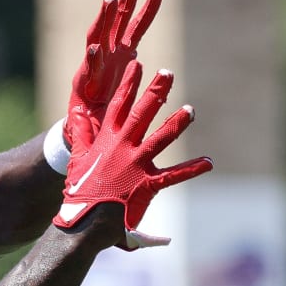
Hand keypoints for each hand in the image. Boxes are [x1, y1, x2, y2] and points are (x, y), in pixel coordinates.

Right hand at [54, 61, 211, 247]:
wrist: (88, 220)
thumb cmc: (81, 190)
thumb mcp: (77, 158)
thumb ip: (81, 134)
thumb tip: (77, 113)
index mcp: (107, 140)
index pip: (119, 105)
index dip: (129, 84)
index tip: (137, 65)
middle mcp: (123, 147)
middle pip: (142, 114)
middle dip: (155, 92)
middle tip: (167, 73)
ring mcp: (137, 164)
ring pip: (161, 138)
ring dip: (177, 123)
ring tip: (191, 110)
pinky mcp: (148, 184)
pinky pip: (174, 175)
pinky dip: (192, 168)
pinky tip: (208, 162)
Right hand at [64, 0, 162, 156]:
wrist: (89, 133)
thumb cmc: (111, 113)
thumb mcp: (135, 95)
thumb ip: (149, 89)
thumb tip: (166, 82)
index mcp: (121, 57)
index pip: (135, 28)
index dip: (146, 11)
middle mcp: (107, 56)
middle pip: (116, 22)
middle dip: (125, 0)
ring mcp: (94, 67)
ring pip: (98, 36)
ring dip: (103, 19)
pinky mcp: (82, 83)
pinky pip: (88, 68)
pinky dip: (91, 57)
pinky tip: (95, 47)